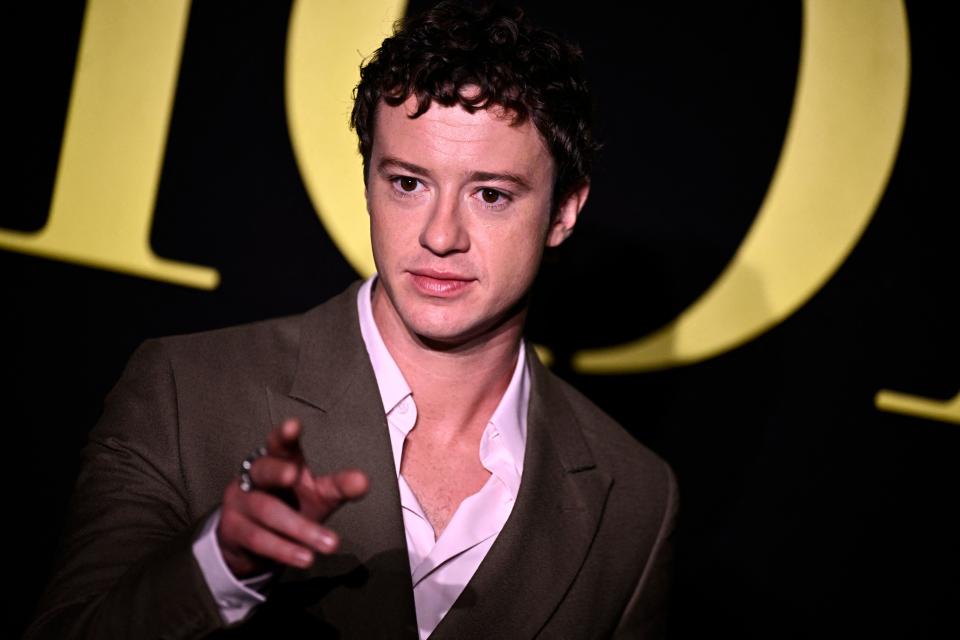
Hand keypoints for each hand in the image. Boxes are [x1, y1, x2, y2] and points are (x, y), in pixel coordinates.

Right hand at [217, 418, 368, 577]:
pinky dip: (285, 550)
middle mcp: (255, 477)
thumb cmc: (291, 505)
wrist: (250, 540)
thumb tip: (364, 481)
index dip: (284, 435)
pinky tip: (306, 558)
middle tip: (293, 474)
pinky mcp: (233, 529)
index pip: (279, 444)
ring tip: (331, 544)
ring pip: (267, 511)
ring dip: (300, 529)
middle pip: (262, 469)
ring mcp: (240, 502)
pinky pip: (259, 538)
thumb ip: (338, 487)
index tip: (293, 425)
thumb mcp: (317, 496)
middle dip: (277, 470)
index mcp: (279, 461)